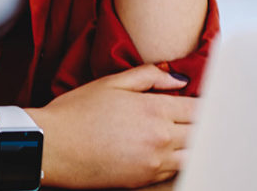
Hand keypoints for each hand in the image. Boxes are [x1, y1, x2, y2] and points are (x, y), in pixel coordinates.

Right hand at [27, 64, 194, 188]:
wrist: (53, 147)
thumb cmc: (76, 113)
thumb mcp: (110, 83)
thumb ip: (148, 76)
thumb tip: (178, 79)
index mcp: (154, 109)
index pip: (198, 108)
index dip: (203, 104)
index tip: (200, 102)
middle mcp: (161, 137)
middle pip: (201, 132)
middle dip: (202, 124)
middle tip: (195, 118)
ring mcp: (155, 162)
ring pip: (194, 155)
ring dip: (194, 145)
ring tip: (186, 137)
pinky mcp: (146, 180)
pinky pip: (177, 172)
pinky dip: (179, 162)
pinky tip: (169, 152)